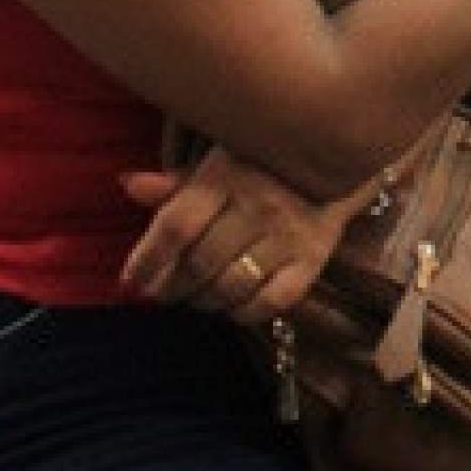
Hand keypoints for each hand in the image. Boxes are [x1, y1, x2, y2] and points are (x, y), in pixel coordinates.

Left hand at [119, 146, 374, 325]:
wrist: (342, 157)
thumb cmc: (266, 162)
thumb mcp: (221, 160)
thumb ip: (177, 182)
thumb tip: (128, 185)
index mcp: (228, 175)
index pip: (176, 226)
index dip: (146, 259)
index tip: (131, 278)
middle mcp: (258, 206)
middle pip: (199, 262)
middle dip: (171, 286)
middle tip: (161, 292)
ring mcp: (289, 234)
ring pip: (231, 285)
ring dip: (203, 300)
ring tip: (195, 297)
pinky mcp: (314, 258)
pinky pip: (272, 300)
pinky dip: (244, 312)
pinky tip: (233, 307)